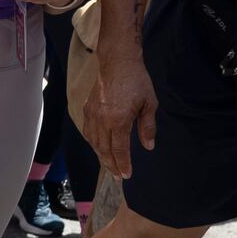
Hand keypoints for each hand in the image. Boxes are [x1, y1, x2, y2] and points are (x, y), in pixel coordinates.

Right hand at [81, 49, 156, 180]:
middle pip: (104, 149)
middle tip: (117, 176)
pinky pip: (88, 131)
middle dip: (111, 164)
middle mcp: (102, 120)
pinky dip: (93, 143)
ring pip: (94, 142)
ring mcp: (92, 115)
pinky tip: (98, 147)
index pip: (120, 149)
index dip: (123, 164)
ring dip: (101, 156)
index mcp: (118, 120)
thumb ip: (147, 127)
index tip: (126, 175)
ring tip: (108, 164)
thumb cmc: (136, 81)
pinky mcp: (87, 109)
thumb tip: (148, 146)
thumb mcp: (149, 103)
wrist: (117, 61)